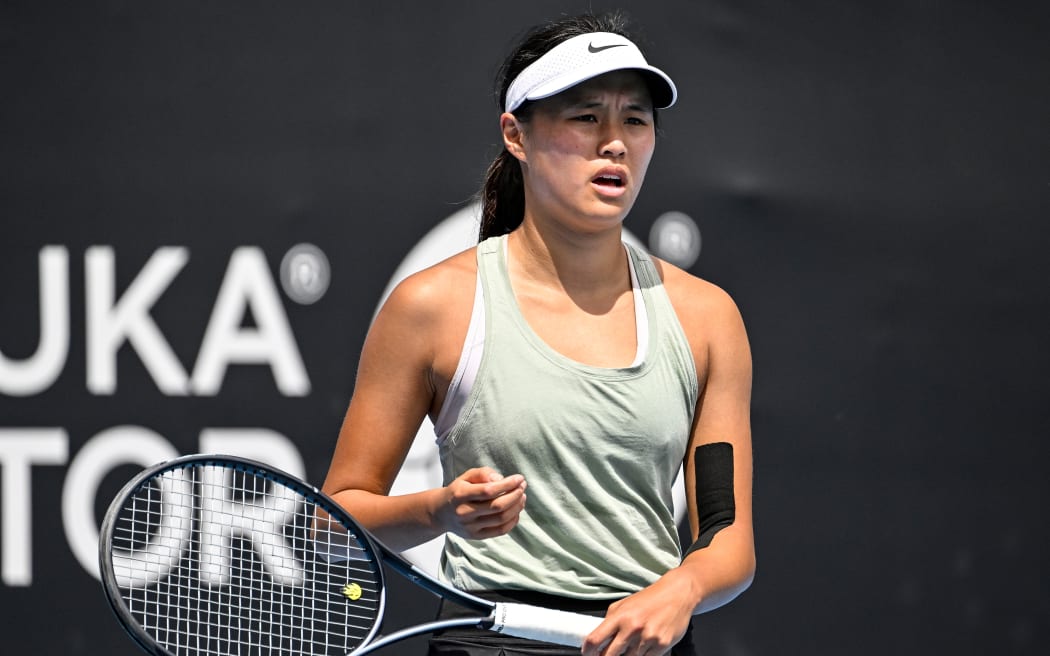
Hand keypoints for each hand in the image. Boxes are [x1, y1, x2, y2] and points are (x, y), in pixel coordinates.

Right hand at [437, 467, 526, 539]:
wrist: (440, 513)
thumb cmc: (458, 491)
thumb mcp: (466, 477)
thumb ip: (483, 473)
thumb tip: (500, 479)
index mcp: (460, 495)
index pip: (488, 490)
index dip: (507, 485)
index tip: (519, 478)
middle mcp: (464, 512)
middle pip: (497, 506)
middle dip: (515, 495)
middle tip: (523, 487)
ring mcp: (470, 527)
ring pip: (500, 519)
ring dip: (516, 507)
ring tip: (522, 497)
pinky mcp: (476, 536)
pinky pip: (500, 531)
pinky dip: (512, 521)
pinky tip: (516, 511)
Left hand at [582, 572, 696, 655]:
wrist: (677, 594)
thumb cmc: (650, 599)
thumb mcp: (624, 604)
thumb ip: (610, 620)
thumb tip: (597, 638)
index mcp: (620, 616)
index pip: (595, 639)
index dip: (587, 651)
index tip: (587, 653)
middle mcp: (632, 628)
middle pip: (610, 655)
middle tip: (605, 655)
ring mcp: (647, 638)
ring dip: (627, 655)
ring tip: (632, 644)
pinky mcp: (661, 645)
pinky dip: (643, 655)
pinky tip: (645, 645)